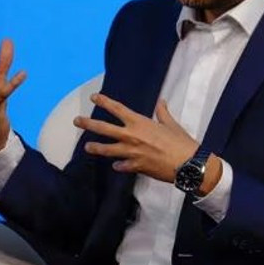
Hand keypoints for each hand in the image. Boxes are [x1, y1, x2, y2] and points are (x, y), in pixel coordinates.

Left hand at [74, 94, 200, 183]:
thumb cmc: (180, 141)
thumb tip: (161, 102)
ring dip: (96, 148)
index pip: (117, 109)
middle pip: (104, 128)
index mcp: (140, 122)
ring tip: (87, 147)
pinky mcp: (135, 166)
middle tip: (77, 121)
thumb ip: (163, 113)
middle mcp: (132, 136)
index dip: (104, 102)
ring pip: (107, 150)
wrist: (186, 163)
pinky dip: (118, 166)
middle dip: (89, 124)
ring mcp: (131, 152)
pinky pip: (122, 166)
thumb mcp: (171, 124)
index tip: (94, 97)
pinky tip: (116, 166)